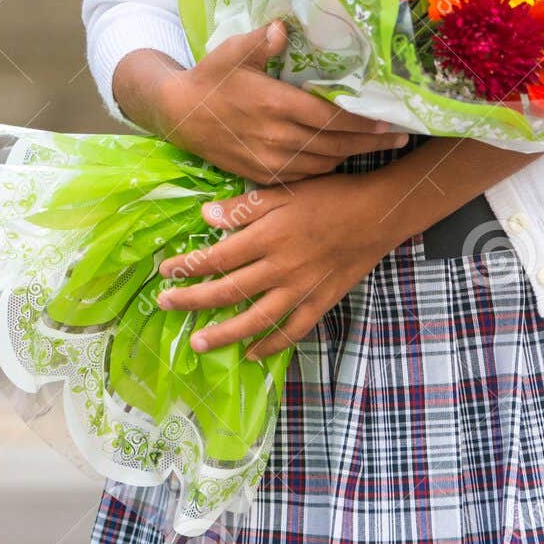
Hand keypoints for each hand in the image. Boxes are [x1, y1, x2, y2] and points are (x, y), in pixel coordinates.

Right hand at [150, 20, 409, 183]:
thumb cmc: (210, 78)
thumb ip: (260, 42)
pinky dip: (328, 166)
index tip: (390, 121)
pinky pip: (306, 175)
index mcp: (275, 105)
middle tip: (402, 138)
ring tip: (380, 146)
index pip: (330, 117)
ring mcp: (271, 161)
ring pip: (324, 162)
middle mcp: (277, 138)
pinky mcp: (263, 175)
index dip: (362, 122)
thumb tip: (284, 26)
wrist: (178, 116)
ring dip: (353, 155)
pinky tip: (342, 156)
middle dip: (371, 142)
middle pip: (335, 144)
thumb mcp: (230, 52)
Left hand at [155, 171, 398, 359]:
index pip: (218, 256)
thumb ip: (245, 206)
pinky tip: (251, 354)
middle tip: (166, 305)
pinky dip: (270, 345)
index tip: (166, 271)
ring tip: (198, 342)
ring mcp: (300, 290)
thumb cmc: (330, 196)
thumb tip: (206, 216)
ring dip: (223, 333)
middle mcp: (280, 267)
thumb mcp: (286, 190)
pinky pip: (291, 331)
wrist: (377, 214)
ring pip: (255, 318)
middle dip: (193, 300)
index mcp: (269, 236)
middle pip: (229, 290)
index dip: (189, 266)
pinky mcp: (319, 302)